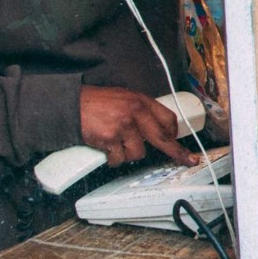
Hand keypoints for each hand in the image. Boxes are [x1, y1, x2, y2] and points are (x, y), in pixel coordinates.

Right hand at [80, 85, 197, 167]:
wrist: (69, 105)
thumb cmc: (95, 103)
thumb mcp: (123, 98)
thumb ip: (140, 111)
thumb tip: (156, 129)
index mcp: (141, 101)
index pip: (168, 118)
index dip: (173, 132)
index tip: (178, 141)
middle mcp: (135, 112)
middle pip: (162, 138)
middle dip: (176, 152)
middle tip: (188, 160)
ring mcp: (123, 126)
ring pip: (138, 153)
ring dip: (127, 153)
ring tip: (114, 143)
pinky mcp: (110, 139)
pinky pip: (119, 158)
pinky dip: (112, 158)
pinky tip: (105, 148)